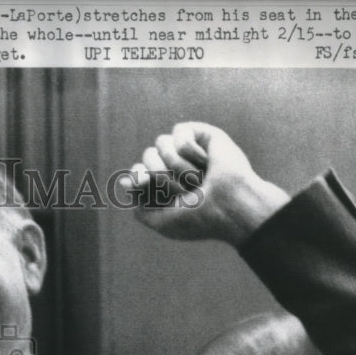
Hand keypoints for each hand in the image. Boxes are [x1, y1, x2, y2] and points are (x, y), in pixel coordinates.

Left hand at [124, 122, 289, 246]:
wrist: (230, 208)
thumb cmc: (200, 218)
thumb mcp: (163, 222)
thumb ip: (141, 207)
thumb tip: (125, 181)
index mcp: (165, 185)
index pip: (138, 172)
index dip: (139, 177)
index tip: (148, 187)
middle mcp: (176, 166)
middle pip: (147, 156)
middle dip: (161, 175)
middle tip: (184, 190)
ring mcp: (189, 150)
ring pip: (161, 143)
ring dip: (176, 165)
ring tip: (198, 178)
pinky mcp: (203, 135)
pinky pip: (179, 132)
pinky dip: (189, 150)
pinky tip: (206, 161)